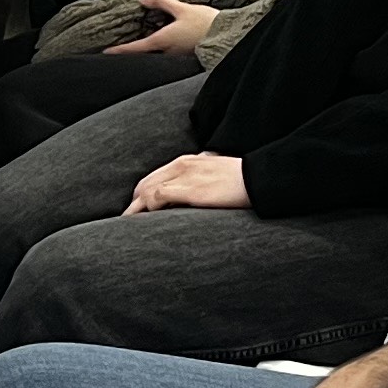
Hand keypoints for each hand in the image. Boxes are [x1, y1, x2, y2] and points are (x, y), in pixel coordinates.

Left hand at [107, 0, 214, 58]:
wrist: (229, 36)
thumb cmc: (206, 23)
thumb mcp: (182, 9)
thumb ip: (162, 3)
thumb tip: (144, 0)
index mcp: (163, 41)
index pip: (135, 48)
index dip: (120, 51)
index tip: (107, 53)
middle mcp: (167, 53)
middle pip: (144, 55)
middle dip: (134, 52)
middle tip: (123, 46)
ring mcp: (176, 58)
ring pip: (156, 56)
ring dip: (149, 49)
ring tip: (144, 40)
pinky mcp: (186, 57)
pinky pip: (168, 55)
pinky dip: (162, 50)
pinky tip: (165, 41)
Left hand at [125, 150, 251, 213]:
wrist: (259, 178)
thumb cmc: (241, 180)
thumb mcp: (215, 174)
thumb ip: (201, 180)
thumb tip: (196, 194)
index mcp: (187, 162)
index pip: (154, 178)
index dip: (142, 196)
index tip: (138, 211)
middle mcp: (182, 165)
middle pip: (146, 184)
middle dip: (135, 204)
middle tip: (129, 223)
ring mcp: (185, 177)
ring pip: (148, 190)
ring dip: (136, 209)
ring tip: (129, 226)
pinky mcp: (191, 190)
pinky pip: (159, 196)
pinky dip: (148, 207)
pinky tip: (147, 220)